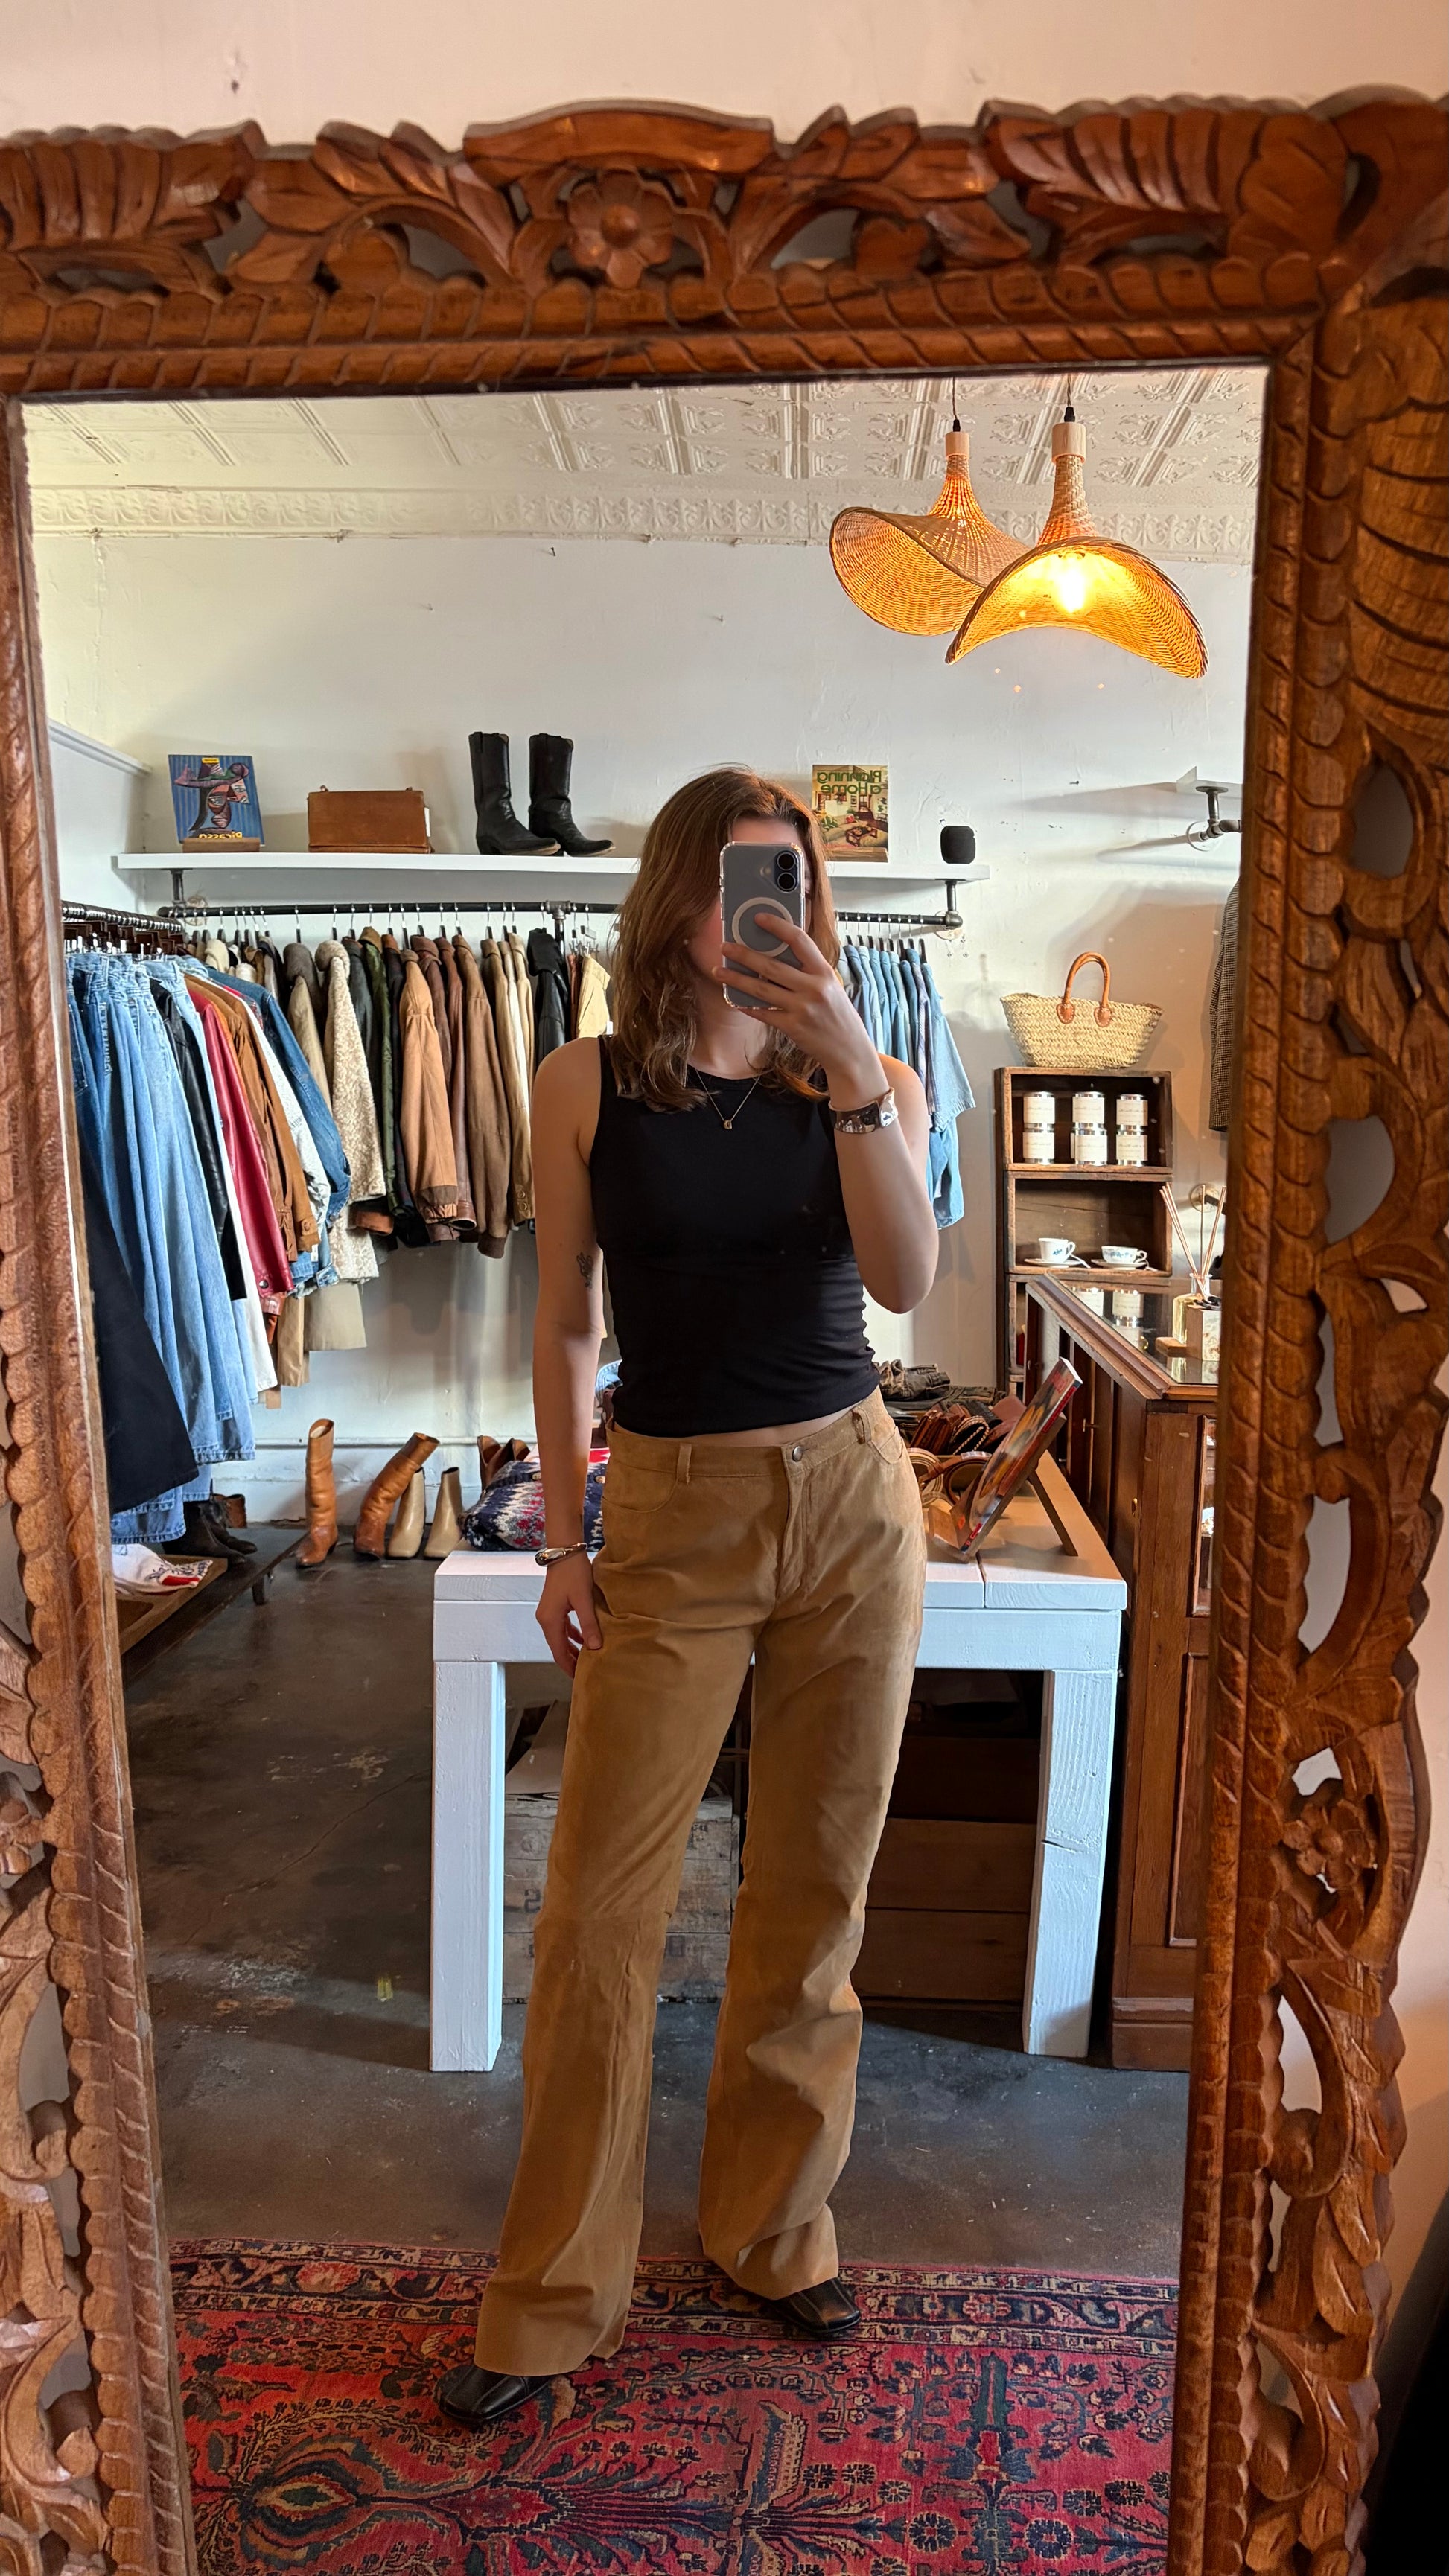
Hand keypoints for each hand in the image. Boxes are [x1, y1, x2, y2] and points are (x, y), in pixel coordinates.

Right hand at [536, 1552, 601, 1675]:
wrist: (564, 1551)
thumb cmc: (573, 1573)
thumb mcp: (583, 1600)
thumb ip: (589, 1624)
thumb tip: (595, 1647)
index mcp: (550, 1620)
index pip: (558, 1652)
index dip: (568, 1667)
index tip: (579, 1679)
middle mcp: (545, 1619)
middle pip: (557, 1647)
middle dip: (570, 1660)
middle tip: (585, 1673)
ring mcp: (548, 1612)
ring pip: (560, 1637)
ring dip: (571, 1649)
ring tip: (586, 1660)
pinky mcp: (554, 1606)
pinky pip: (562, 1627)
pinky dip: (571, 1636)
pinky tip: (583, 1639)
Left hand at [718, 917, 882, 1097]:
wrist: (850, 1051)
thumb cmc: (839, 1016)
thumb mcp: (831, 987)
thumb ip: (808, 972)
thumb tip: (775, 957)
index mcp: (824, 972)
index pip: (799, 940)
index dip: (777, 926)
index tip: (759, 918)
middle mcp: (814, 988)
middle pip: (771, 966)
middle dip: (744, 955)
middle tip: (725, 946)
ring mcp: (802, 1008)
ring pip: (761, 989)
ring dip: (736, 979)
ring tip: (718, 971)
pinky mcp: (792, 1027)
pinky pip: (763, 1013)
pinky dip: (747, 1005)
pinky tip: (734, 998)